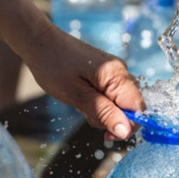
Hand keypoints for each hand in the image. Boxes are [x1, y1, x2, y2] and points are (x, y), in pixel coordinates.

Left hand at [21, 25, 143, 140]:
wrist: (39, 42)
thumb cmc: (53, 67)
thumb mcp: (77, 95)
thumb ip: (103, 113)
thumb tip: (126, 131)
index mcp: (117, 74)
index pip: (139, 108)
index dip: (127, 126)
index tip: (106, 135)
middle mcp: (121, 70)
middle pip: (131, 106)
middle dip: (112, 118)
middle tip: (86, 113)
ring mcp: (114, 70)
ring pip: (120, 102)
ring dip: (103, 111)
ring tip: (80, 102)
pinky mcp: (106, 72)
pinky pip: (111, 94)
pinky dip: (99, 101)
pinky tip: (82, 96)